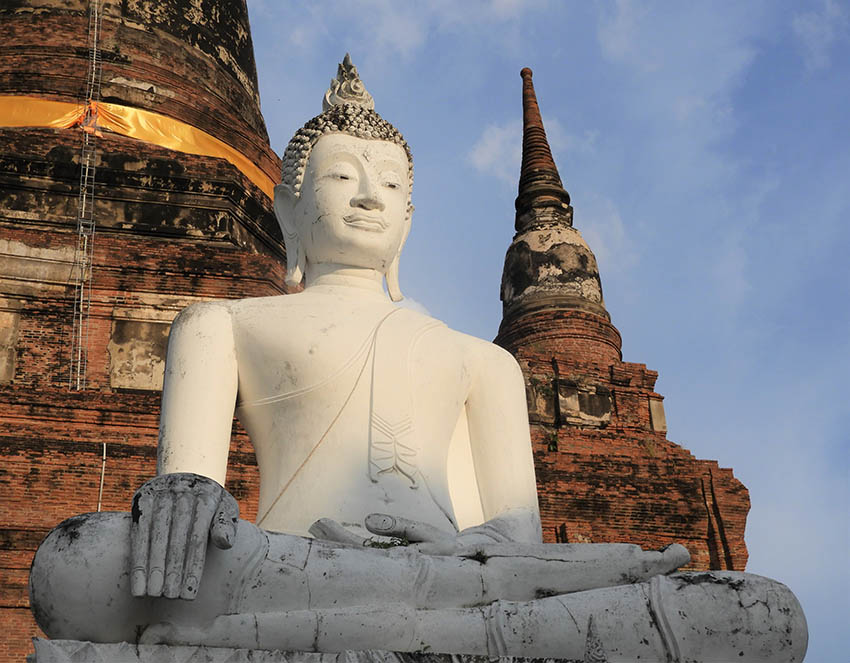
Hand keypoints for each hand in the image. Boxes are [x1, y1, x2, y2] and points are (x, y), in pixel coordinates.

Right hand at [130, 472, 238, 598]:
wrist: (188, 476)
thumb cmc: (211, 504)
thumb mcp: (225, 510)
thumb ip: (226, 526)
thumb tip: (225, 542)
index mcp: (206, 497)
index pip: (198, 537)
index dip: (193, 566)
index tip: (189, 593)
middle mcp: (182, 494)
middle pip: (175, 538)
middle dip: (172, 569)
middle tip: (170, 597)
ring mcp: (160, 496)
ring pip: (155, 536)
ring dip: (152, 567)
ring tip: (153, 594)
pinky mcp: (143, 500)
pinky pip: (139, 533)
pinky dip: (138, 560)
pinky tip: (138, 584)